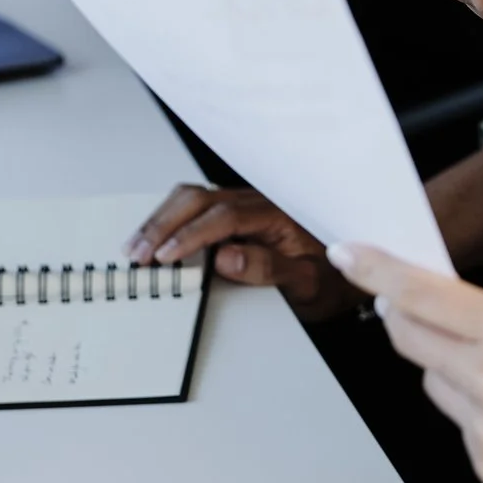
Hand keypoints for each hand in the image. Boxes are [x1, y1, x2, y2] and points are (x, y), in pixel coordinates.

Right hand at [126, 185, 354, 321]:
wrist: (347, 276)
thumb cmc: (329, 280)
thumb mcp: (307, 284)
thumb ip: (269, 270)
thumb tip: (226, 258)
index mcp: (277, 216)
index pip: (225, 217)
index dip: (191, 235)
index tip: (166, 256)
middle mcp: (260, 203)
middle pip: (200, 199)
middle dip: (163, 224)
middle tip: (138, 254)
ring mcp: (246, 205)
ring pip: (194, 197)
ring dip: (161, 220)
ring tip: (136, 247)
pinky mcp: (237, 213)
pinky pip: (198, 206)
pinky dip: (169, 219)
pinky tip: (153, 237)